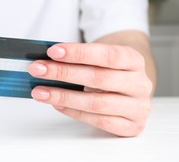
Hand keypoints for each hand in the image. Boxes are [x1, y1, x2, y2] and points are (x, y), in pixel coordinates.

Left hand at [28, 43, 152, 136]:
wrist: (130, 88)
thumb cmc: (109, 71)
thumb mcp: (100, 58)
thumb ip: (78, 58)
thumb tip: (45, 61)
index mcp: (134, 60)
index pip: (107, 54)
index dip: (79, 53)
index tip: (53, 51)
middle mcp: (140, 83)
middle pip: (98, 78)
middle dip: (63, 73)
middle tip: (38, 70)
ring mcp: (137, 107)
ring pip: (96, 103)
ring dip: (63, 96)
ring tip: (41, 92)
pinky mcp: (131, 126)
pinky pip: (99, 121)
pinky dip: (74, 112)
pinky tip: (57, 105)